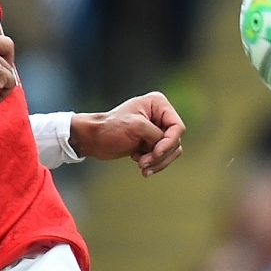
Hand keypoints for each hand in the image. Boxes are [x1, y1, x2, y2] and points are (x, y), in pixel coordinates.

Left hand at [71, 91, 185, 175]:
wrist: (93, 138)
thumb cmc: (110, 128)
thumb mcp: (136, 127)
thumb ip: (157, 136)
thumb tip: (171, 148)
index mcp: (158, 104)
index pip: (177, 127)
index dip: (168, 143)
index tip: (155, 153)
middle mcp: (160, 115)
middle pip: (175, 141)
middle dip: (160, 155)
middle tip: (143, 163)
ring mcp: (157, 129)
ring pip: (170, 152)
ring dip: (157, 162)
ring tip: (141, 166)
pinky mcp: (151, 142)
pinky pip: (162, 157)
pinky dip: (153, 163)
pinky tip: (138, 162)